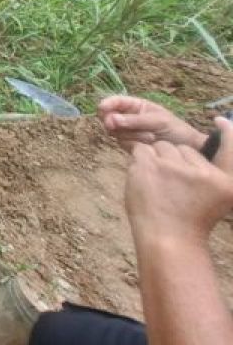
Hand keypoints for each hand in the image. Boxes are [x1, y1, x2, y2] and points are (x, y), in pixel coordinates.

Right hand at [98, 95, 206, 152]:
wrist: (188, 150)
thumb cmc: (175, 129)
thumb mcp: (158, 120)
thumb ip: (134, 120)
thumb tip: (110, 119)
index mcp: (136, 105)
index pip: (116, 101)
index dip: (107, 103)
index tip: (102, 108)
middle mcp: (128, 117)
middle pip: (109, 116)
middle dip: (115, 121)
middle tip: (117, 126)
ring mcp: (127, 131)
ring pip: (114, 131)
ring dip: (130, 134)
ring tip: (150, 137)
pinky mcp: (129, 144)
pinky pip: (121, 142)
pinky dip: (132, 143)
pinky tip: (147, 144)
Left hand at [125, 118, 232, 248]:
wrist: (168, 240)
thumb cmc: (190, 220)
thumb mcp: (218, 197)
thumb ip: (216, 166)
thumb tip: (221, 124)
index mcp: (224, 181)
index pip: (220, 148)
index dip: (218, 137)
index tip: (218, 124)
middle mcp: (203, 171)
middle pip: (181, 148)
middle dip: (173, 161)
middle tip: (170, 188)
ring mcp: (176, 167)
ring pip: (160, 146)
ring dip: (155, 161)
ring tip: (158, 187)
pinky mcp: (151, 165)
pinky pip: (141, 150)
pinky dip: (140, 163)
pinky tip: (145, 182)